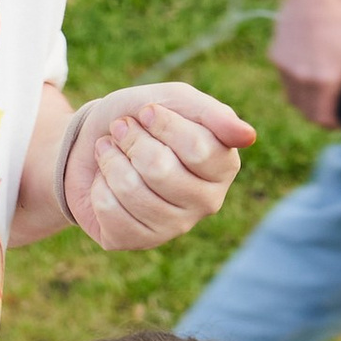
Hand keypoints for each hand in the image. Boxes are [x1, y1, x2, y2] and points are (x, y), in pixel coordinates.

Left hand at [62, 84, 253, 250]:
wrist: (92, 141)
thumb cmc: (140, 118)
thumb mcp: (173, 100)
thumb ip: (211, 113)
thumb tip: (248, 136)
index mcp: (224, 165)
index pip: (198, 148)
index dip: (163, 124)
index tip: (147, 111)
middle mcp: (207, 201)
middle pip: (161, 170)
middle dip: (132, 141)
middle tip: (122, 130)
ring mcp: (174, 226)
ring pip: (132, 190)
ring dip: (111, 161)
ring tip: (109, 151)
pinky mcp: (138, 240)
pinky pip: (110, 210)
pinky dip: (98, 185)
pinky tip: (104, 180)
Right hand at [269, 0, 340, 130]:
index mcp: (325, 81)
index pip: (324, 119)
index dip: (335, 124)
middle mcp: (301, 79)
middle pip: (307, 113)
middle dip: (322, 116)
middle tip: (337, 107)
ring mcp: (286, 69)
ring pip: (294, 100)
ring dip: (308, 102)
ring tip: (324, 90)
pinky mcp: (276, 58)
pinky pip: (286, 81)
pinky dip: (298, 84)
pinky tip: (311, 68)